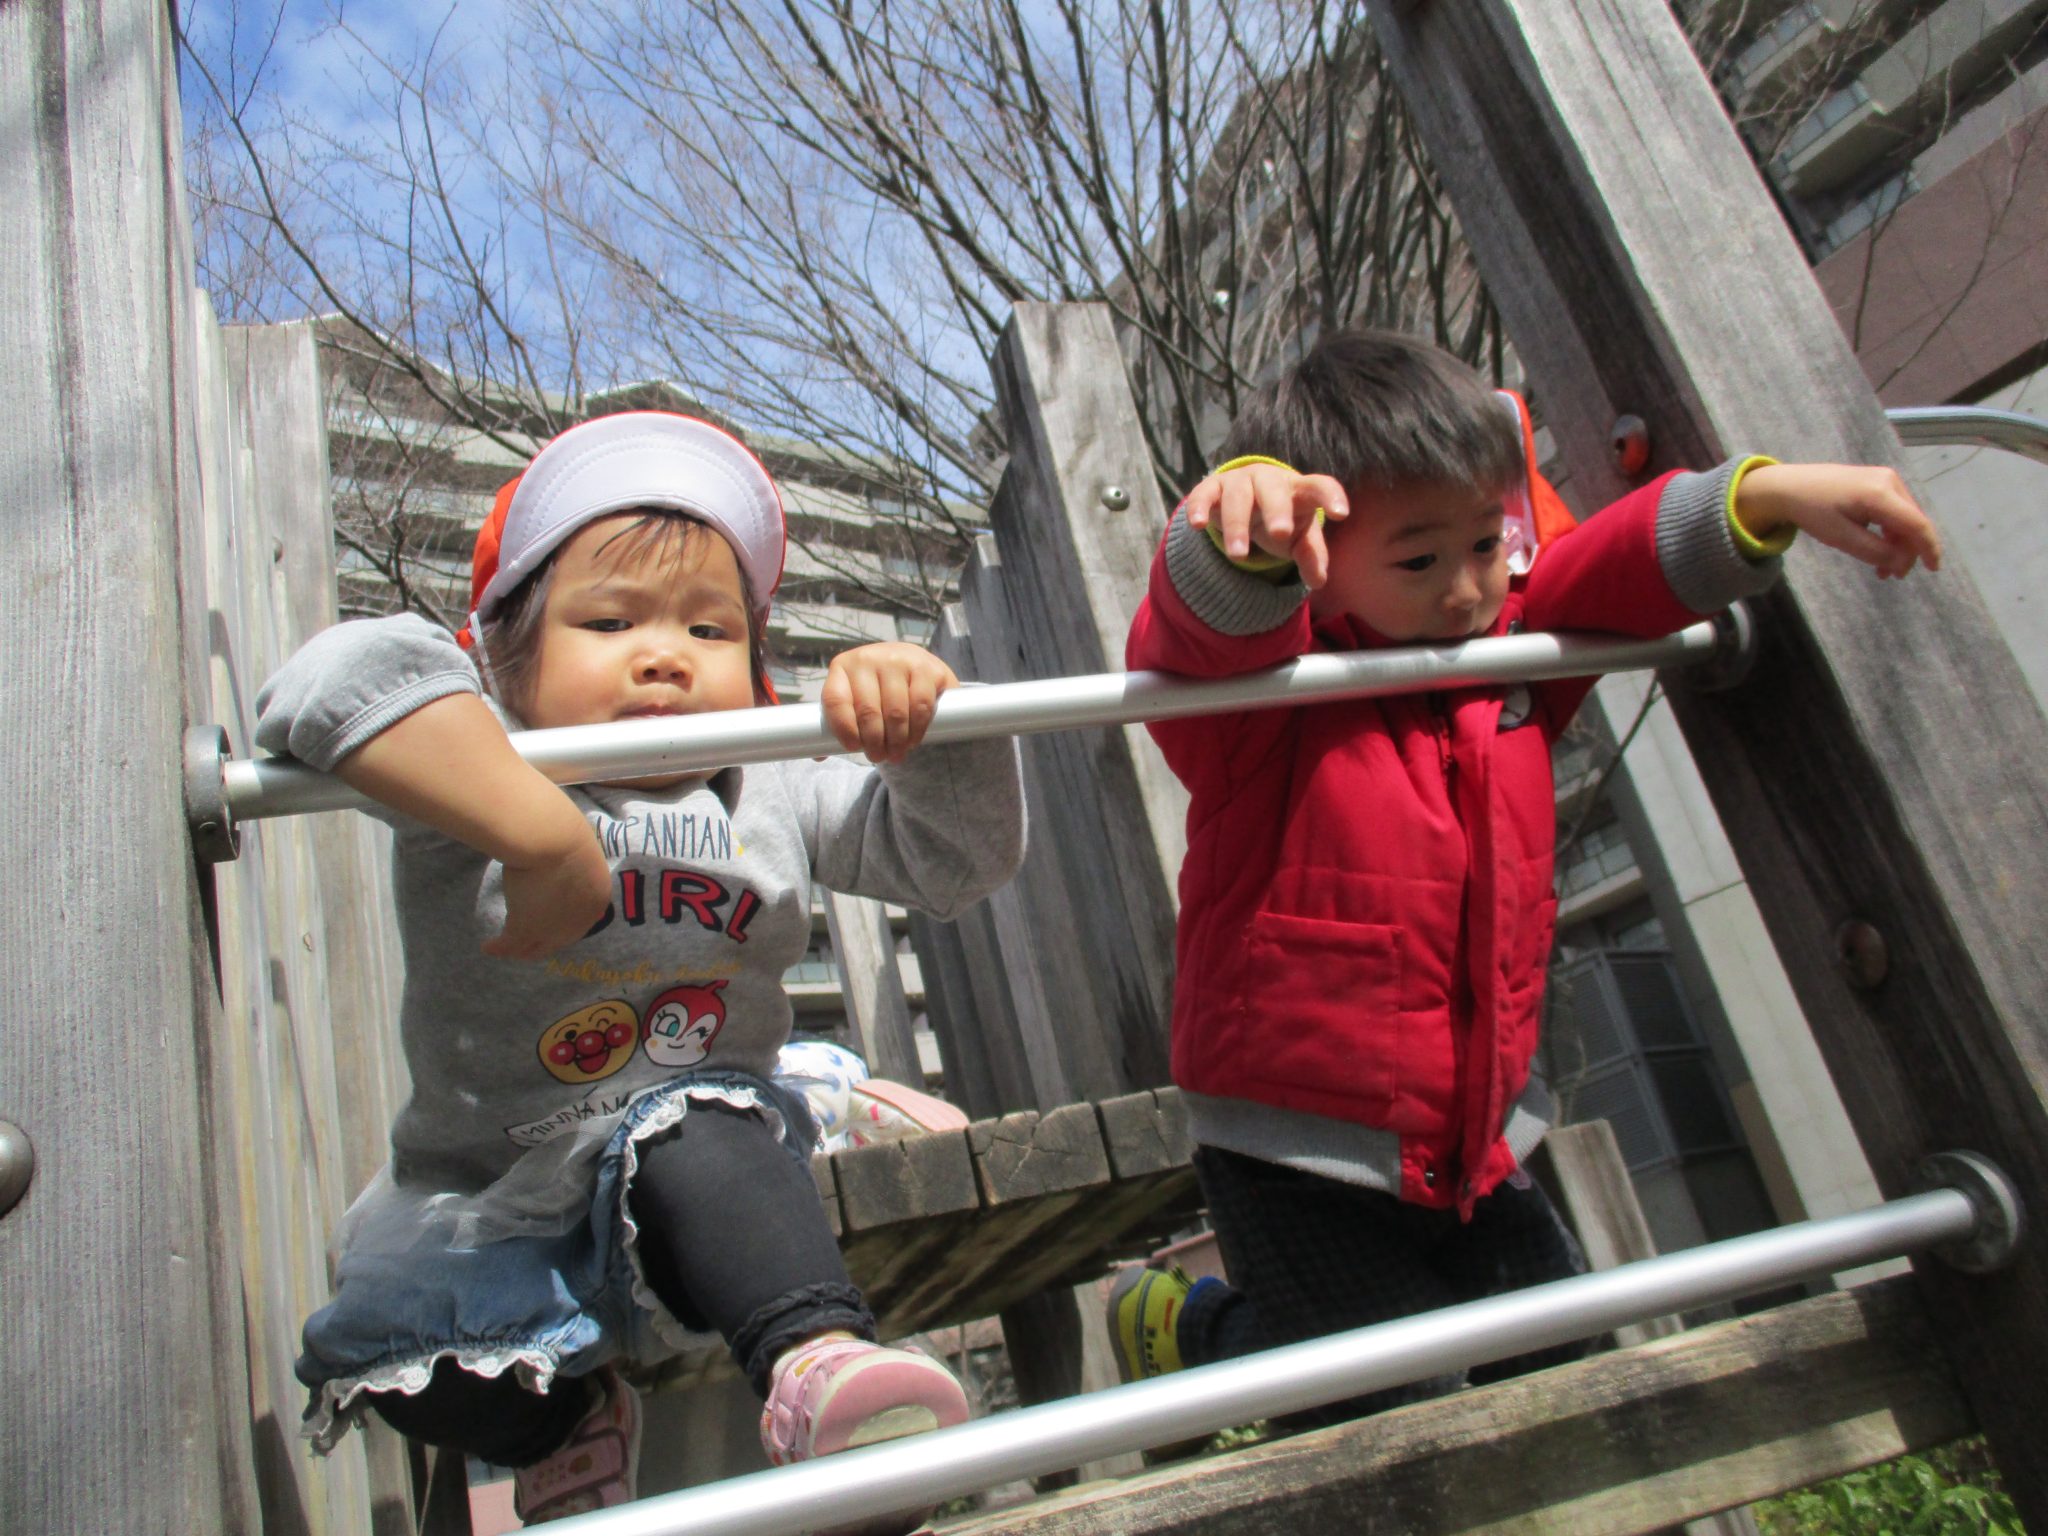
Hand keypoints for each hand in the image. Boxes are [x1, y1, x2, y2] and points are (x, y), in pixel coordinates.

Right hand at [484, 811, 611, 960]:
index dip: (561, 926)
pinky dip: (498, 947)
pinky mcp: (526, 929)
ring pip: (532, 947)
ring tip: (502, 948)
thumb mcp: (577, 856)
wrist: (552, 839)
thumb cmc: (564, 835)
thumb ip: (572, 871)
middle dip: (540, 943)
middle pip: (557, 941)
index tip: (548, 924)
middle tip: (524, 944)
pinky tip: (488, 946)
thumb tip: (560, 864)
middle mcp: (579, 923)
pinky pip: (510, 944)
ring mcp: (552, 929)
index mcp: (597, 901)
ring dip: (517, 948)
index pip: (579, 922)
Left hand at [822, 642, 957, 763]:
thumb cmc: (877, 688)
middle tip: (878, 757)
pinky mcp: (926, 668)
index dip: (843, 728)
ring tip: (896, 754)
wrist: (913, 663)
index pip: (835, 700)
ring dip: (896, 741)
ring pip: (896, 712)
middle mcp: (868, 658)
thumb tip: (819, 754)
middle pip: (867, 711)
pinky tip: (912, 741)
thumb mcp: (854, 698)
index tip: (853, 747)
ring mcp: (899, 660)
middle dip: (873, 742)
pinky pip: (921, 706)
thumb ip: (837, 723)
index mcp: (842, 667)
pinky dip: (917, 730)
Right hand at [1180, 462, 1350, 587]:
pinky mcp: (1212, 488)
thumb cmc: (1281, 518)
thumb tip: (1318, 581)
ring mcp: (1239, 482)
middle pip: (1274, 490)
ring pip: (1237, 497)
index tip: (1341, 513)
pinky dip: (1199, 507)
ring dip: (1237, 525)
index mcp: (1298, 490)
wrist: (1246, 499)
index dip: (1330, 496)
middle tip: (1280, 534)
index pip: (1319, 486)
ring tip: (1239, 556)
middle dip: (1277, 510)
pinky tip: (1197, 525)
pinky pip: (1204, 494)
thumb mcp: (1299, 538)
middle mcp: (1269, 480)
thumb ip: (1311, 555)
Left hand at [1734, 463, 1942, 579]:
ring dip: (1897, 544)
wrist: (1789, 485)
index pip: (1917, 523)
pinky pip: (1894, 511)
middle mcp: (1889, 481)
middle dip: (1907, 551)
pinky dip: (1889, 532)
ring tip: (1882, 569)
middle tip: (1891, 576)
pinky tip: (1878, 548)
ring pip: (1904, 518)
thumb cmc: (1811, 511)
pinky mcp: (1878, 482)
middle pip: (1912, 522)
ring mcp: (1885, 479)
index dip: (1929, 548)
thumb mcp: (1841, 537)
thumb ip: (1874, 551)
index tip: (1934, 569)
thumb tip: (1902, 563)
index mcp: (1881, 493)